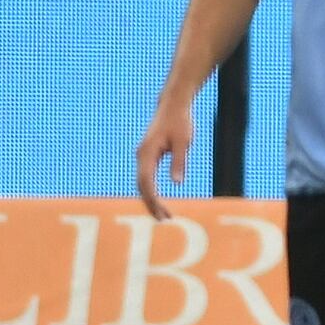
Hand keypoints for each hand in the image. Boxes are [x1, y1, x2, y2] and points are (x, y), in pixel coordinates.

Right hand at [132, 95, 195, 214]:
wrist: (173, 104)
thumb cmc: (180, 121)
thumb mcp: (183, 142)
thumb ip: (179, 162)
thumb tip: (176, 183)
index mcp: (147, 152)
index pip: (146, 181)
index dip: (152, 199)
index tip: (162, 213)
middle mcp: (141, 155)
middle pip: (141, 185)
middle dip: (150, 204)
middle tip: (164, 219)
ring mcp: (143, 155)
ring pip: (142, 183)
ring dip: (150, 199)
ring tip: (163, 214)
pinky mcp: (147, 156)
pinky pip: (145, 177)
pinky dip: (150, 191)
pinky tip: (158, 200)